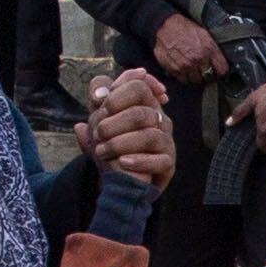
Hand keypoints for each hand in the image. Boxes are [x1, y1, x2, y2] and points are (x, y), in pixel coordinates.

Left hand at [79, 67, 177, 188]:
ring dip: (120, 144)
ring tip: (102, 151)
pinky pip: (160, 160)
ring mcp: (166, 142)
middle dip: (115, 122)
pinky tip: (122, 162)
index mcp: (145, 105)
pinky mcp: (168, 164)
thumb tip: (97, 94)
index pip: (140, 86)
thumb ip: (97, 104)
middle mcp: (159, 120)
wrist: (123, 180)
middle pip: (142, 111)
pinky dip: (139, 161)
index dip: (118, 93)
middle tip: (97, 133)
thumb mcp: (100, 123)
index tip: (101, 107)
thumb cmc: (114, 147)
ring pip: (150, 136)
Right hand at [150, 13, 223, 84]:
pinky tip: (186, 70)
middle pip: (209, 78)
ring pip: (197, 81)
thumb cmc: (185, 29)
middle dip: (209, 75)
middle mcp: (198, 59)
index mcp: (209, 49)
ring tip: (194, 70)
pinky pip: (184, 81)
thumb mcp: (205, 35)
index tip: (219, 71)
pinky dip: (186, 78)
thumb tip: (221, 63)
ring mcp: (186, 66)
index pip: (222, 70)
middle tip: (205, 70)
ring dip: (197, 77)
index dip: (221, 71)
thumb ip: (214, 50)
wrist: (165, 27)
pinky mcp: (175, 70)